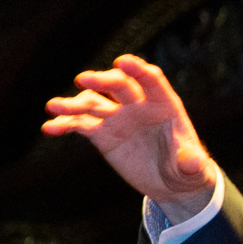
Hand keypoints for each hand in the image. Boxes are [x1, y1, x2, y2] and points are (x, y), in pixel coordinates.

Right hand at [41, 55, 220, 217]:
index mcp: (165, 105)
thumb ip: (191, 162)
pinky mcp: (103, 134)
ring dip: (73, 104)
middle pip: (118, 85)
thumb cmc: (187, 170)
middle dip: (101, 80)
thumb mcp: (193, 170)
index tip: (122, 61)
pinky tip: (50, 128)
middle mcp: (139, 105)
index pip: (151, 80)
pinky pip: (80, 125)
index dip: (138, 70)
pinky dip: (65, 125)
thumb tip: (191, 160)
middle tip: (82, 79)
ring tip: (53, 107)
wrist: (171, 182)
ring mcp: (119, 118)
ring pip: (93, 103)